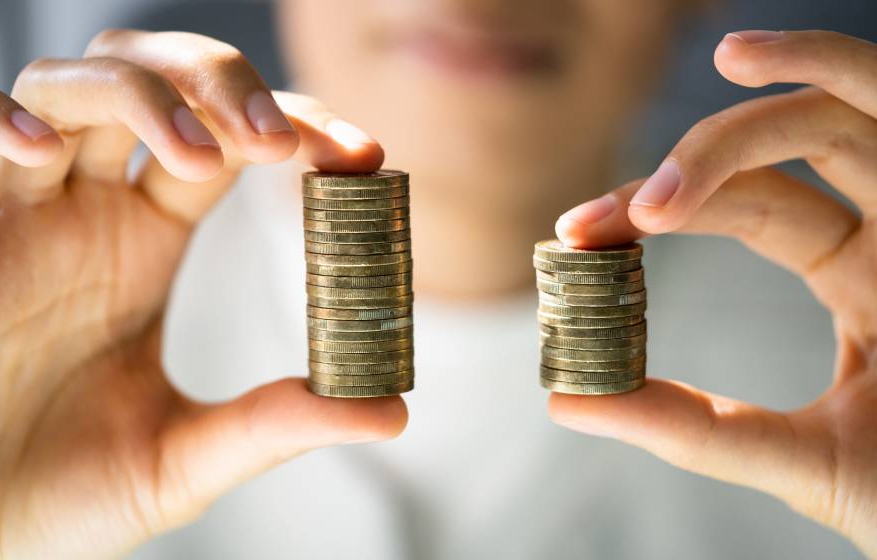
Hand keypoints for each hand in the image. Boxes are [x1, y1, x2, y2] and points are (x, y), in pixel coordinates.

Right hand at [0, 30, 405, 558]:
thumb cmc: (65, 493)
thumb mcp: (186, 456)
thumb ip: (276, 425)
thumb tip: (391, 412)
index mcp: (150, 240)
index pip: (233, 142)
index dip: (297, 129)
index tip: (361, 157)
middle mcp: (96, 209)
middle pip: (163, 81)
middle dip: (226, 84)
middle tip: (278, 142)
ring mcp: (31, 210)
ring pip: (81, 83)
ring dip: (148, 92)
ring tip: (199, 156)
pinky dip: (12, 119)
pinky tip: (45, 152)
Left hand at [549, 30, 876, 555]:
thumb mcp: (803, 460)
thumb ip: (692, 429)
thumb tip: (567, 402)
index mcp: (861, 278)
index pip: (751, 207)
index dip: (663, 204)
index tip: (578, 229)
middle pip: (792, 152)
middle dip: (703, 158)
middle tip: (619, 212)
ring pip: (864, 113)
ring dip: (798, 78)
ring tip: (730, 58)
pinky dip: (853, 77)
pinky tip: (775, 61)